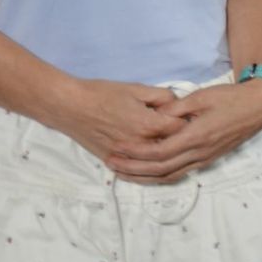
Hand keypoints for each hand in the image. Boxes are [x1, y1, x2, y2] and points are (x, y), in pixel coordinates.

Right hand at [60, 81, 188, 170]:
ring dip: (166, 157)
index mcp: (149, 125)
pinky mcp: (113, 163)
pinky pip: (136, 172)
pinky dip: (147, 169)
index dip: (187, 121)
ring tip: (172, 147)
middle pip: (170, 148)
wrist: (71, 106)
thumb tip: (176, 103)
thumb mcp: (135, 88)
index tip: (190, 117)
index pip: (180, 129)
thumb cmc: (102, 94)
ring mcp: (126, 158)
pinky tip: (154, 163)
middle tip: (185, 132)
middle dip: (179, 140)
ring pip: (155, 165)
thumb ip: (160, 96)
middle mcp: (140, 146)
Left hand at [106, 79, 261, 181]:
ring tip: (122, 172)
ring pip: (168, 175)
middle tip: (112, 162)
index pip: (160, 151)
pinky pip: (178, 173)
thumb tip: (156, 115)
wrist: (256, 108)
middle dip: (134, 168)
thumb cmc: (229, 98)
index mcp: (196, 136)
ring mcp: (203, 159)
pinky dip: (159, 176)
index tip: (118, 147)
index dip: (137, 152)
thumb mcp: (201, 97)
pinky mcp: (206, 160)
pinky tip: (146, 174)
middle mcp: (198, 153)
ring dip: (144, 176)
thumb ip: (177, 107)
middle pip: (160, 168)